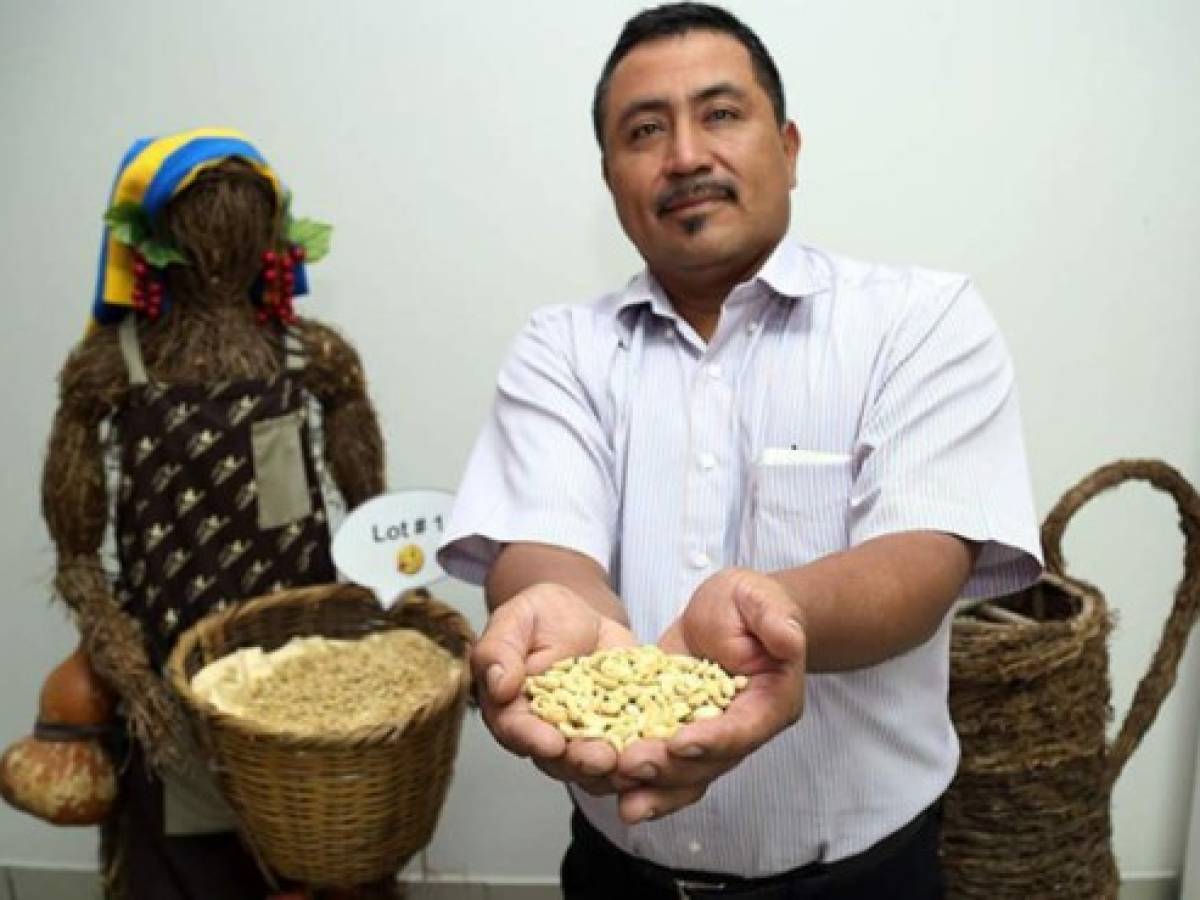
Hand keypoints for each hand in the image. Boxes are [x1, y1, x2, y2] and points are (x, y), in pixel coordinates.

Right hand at [471, 582, 640, 794]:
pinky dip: (648, 751)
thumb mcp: (517, 619)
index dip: (533, 740)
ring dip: (616, 769)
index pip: (517, 731)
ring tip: (634, 762)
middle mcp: (548, 733)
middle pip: (560, 759)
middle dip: (582, 761)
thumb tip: (498, 685)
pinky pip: (634, 747)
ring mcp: (587, 737)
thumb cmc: (541, 616)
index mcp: (514, 711)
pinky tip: (663, 747)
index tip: (551, 743)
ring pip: (598, 766)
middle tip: (602, 758)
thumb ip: (500, 650)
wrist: (583, 614)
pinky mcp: (622, 731)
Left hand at [614, 568, 806, 822]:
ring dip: (651, 790)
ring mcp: (706, 736)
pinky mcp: (675, 729)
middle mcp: (740, 730)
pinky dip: (636, 779)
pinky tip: (605, 785)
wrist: (728, 611)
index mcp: (769, 703)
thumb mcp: (761, 599)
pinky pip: (660, 761)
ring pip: (683, 775)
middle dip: (669, 769)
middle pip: (708, 764)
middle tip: (630, 766)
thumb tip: (789, 639)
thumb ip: (776, 620)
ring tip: (619, 798)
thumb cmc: (751, 603)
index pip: (742, 729)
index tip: (679, 743)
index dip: (713, 739)